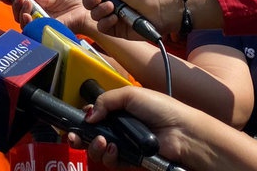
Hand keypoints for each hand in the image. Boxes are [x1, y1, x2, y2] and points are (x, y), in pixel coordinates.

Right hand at [12, 0, 94, 35]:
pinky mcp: (46, 33)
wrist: (86, 11)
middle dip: (16, 7)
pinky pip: (32, 32)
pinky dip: (28, 24)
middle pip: (18, 16)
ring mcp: (41, 26)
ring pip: (23, 24)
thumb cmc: (74, 3)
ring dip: (21, 13)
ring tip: (26, 4)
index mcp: (39, 8)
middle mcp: (38, 19)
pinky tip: (29, 16)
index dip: (10, 1)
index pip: (21, 6)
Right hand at [70, 85, 194, 168]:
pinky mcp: (130, 159)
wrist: (181, 131)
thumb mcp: (130, 94)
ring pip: (98, 150)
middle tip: (75, 137)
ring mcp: (124, 144)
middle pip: (91, 134)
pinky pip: (111, 162)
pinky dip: (109, 157)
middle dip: (80, 136)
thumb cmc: (162, 108)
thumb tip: (88, 115)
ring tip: (101, 141)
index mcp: (119, 110)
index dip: (84, 118)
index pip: (94, 115)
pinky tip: (114, 149)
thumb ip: (105, 101)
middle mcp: (120, 127)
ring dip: (94, 146)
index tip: (77, 120)